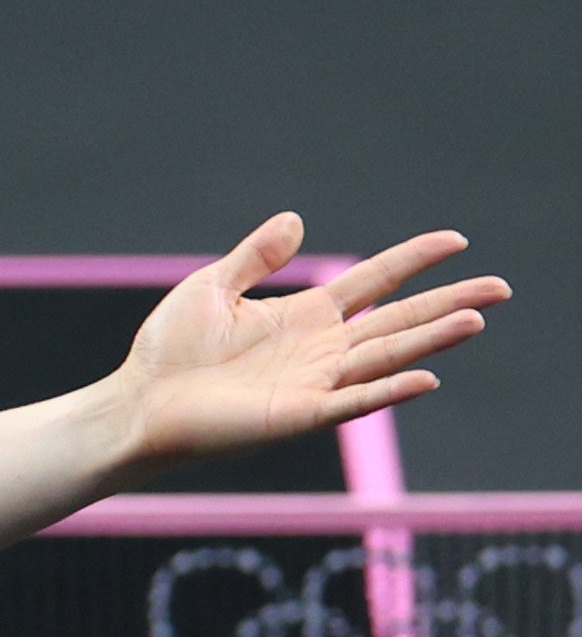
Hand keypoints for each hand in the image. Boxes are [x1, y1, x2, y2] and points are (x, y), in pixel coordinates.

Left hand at [117, 212, 505, 467]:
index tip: (456, 240)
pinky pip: (352, 402)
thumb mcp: (212, 288)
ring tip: (478, 319)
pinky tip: (426, 378)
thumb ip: (256, 257)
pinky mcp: (296, 417)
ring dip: (431, 340)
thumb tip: (296, 220)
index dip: (413, 260)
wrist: (136, 404)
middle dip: (449, 303)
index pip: (374, 281)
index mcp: (304, 316)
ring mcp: (312, 383)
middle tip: (501, 288)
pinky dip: (389, 391)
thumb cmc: (167, 351)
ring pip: (386, 358)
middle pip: (398, 320)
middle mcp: (319, 349)